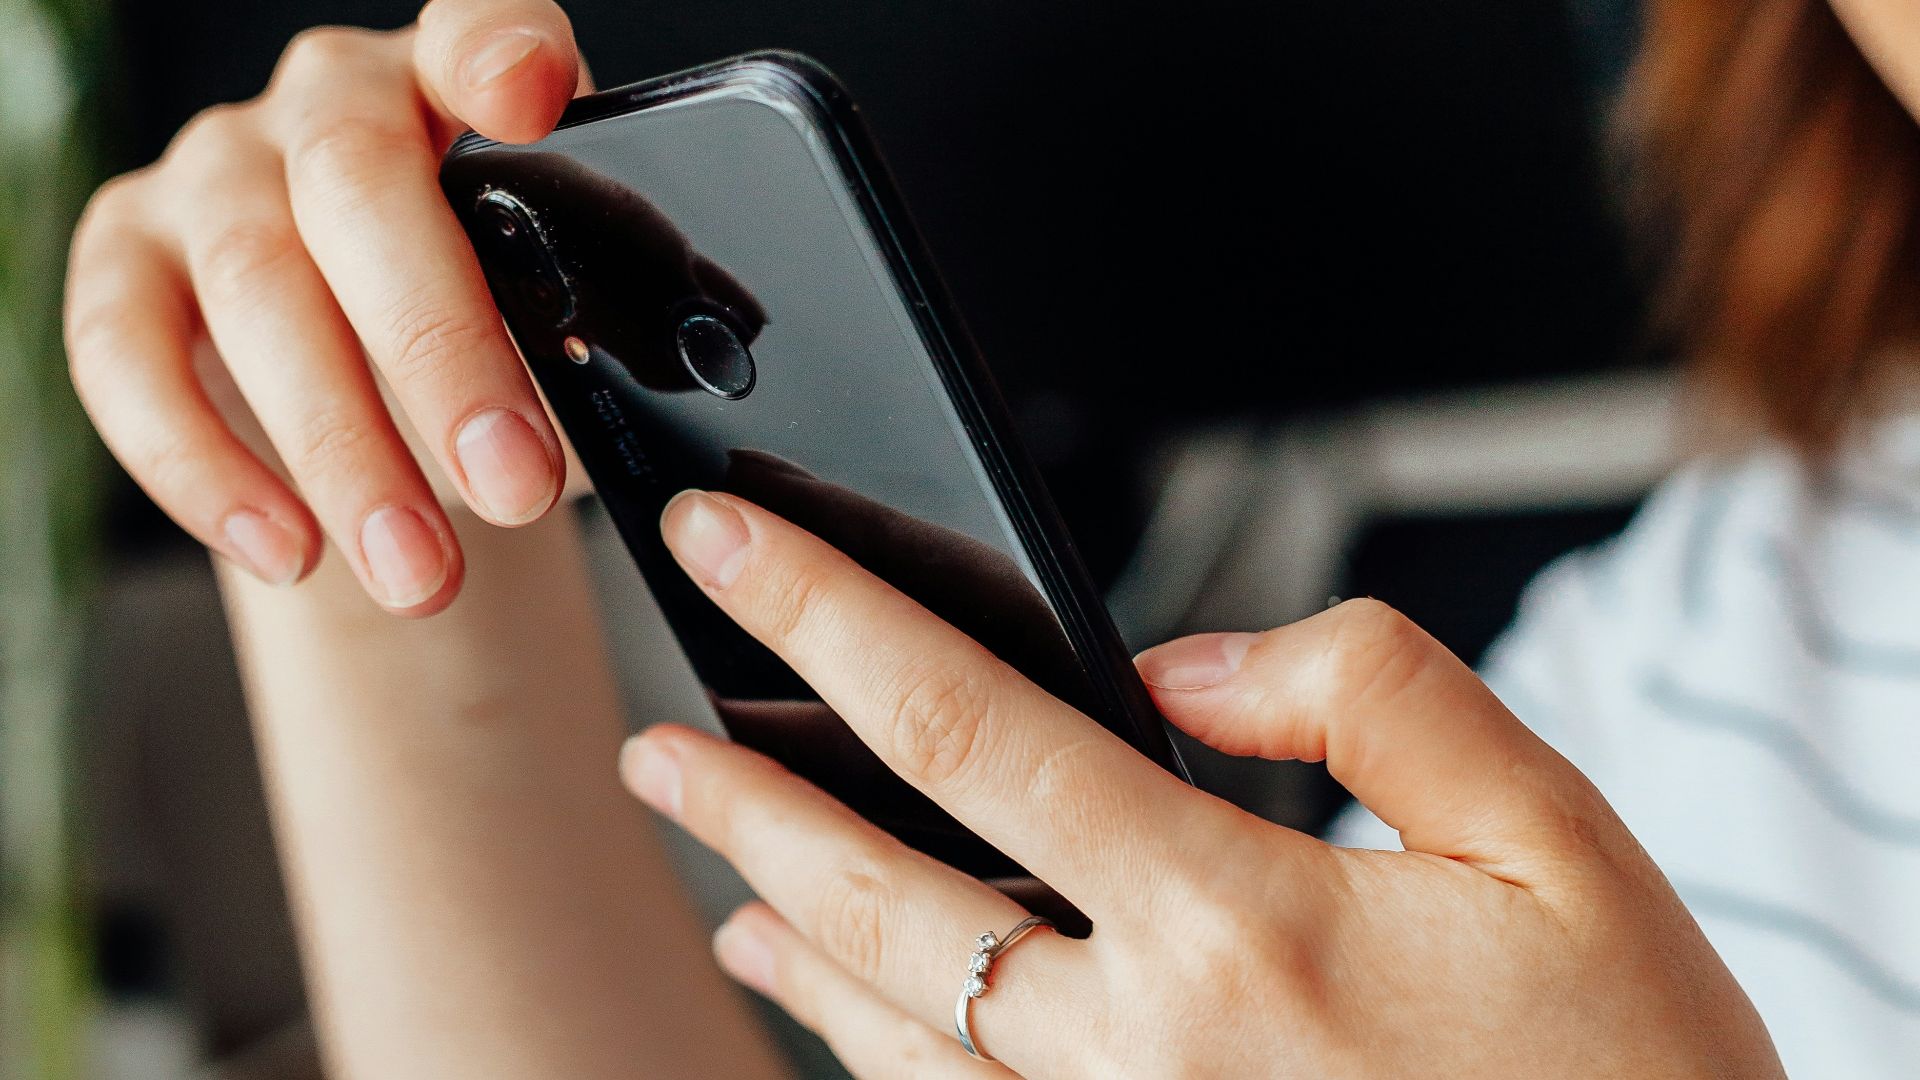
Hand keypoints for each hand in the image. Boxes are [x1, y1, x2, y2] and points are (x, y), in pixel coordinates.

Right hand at [65, 0, 587, 614]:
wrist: (389, 394)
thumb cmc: (498, 338)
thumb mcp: (566, 323)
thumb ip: (594, 331)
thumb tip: (626, 415)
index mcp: (460, 89)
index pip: (478, 30)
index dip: (496, 52)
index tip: (528, 98)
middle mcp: (330, 103)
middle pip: (361, 192)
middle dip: (441, 353)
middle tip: (514, 487)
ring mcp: (216, 172)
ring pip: (257, 287)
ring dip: (342, 448)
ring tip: (420, 573)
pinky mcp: (123, 256)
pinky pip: (126, 353)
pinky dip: (203, 466)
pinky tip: (288, 550)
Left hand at [620, 491, 1785, 1077]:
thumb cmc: (1626, 1073)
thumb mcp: (1557, 832)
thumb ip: (1370, 694)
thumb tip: (1190, 661)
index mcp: (1240, 923)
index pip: (974, 730)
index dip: (831, 619)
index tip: (733, 550)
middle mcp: (1148, 1047)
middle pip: (884, 893)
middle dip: (750, 792)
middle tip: (655, 730)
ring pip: (894, 1021)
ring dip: (781, 919)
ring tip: (708, 846)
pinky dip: (857, 1044)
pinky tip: (818, 998)